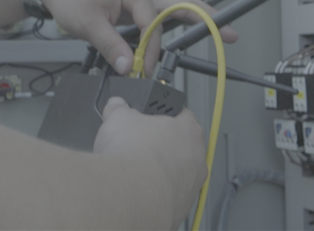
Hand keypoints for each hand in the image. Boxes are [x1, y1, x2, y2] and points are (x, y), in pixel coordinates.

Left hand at [40, 0, 236, 75]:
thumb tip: (130, 66)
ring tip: (220, 27)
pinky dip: (177, 20)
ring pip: (176, 6)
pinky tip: (187, 28)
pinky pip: (163, 13)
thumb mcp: (89, 25)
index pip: (154, 26)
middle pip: (182, 5)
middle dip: (208, 18)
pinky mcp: (137, 3)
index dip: (151, 51)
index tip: (143, 68)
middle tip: (231, 31)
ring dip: (196, 16)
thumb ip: (112, 47)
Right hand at [94, 97, 206, 228]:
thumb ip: (120, 108)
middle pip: (181, 145)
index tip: (153, 117)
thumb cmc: (133, 156)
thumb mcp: (118, 118)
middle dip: (161, 144)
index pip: (182, 114)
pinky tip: (138, 188)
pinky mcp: (181, 207)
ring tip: (136, 169)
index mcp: (189, 128)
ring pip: (178, 172)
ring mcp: (192, 185)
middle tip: (140, 144)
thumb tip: (116, 106)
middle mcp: (197, 157)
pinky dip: (156, 191)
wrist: (129, 194)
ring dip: (160, 170)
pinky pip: (170, 194)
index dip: (163, 114)